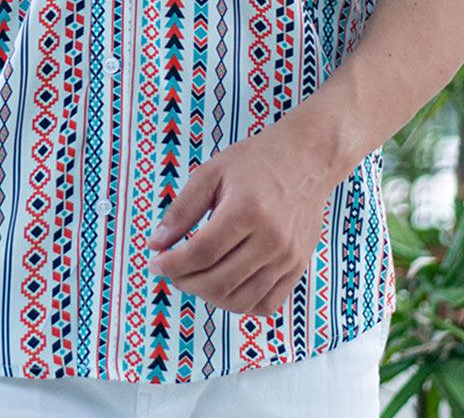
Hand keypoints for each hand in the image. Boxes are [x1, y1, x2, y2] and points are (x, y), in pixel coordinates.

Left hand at [146, 110, 335, 315]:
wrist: (307, 159)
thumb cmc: (257, 162)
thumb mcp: (212, 172)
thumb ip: (182, 209)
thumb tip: (155, 244)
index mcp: (246, 210)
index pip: (201, 253)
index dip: (172, 264)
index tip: (156, 262)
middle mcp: (271, 239)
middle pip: (218, 281)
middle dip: (185, 282)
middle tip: (172, 271)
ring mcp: (287, 257)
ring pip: (240, 300)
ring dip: (209, 297)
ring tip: (194, 279)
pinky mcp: (298, 267)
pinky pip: (266, 305)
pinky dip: (241, 305)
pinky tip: (225, 287)